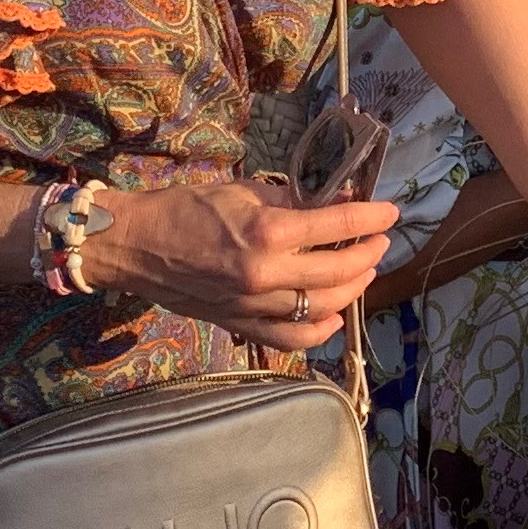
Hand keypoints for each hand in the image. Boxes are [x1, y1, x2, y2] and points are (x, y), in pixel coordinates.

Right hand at [86, 174, 398, 351]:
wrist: (137, 245)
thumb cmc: (187, 208)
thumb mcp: (243, 191)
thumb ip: (292, 200)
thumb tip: (335, 202)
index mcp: (267, 233)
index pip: (337, 227)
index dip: (371, 218)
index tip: (390, 212)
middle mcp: (266, 274)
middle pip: (338, 272)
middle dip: (368, 254)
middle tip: (379, 241)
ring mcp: (254, 305)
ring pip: (323, 307)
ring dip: (352, 289)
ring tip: (363, 271)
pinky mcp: (241, 324)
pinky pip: (292, 337)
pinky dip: (320, 330)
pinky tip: (334, 316)